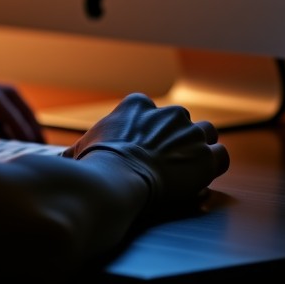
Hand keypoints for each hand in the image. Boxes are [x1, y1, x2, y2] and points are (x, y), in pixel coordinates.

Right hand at [68, 92, 229, 213]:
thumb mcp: (82, 147)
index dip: (149, 127)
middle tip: (169, 157)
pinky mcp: (206, 158)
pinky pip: (221, 155)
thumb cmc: (96, 164)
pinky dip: (215, 165)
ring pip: (206, 132)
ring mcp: (189, 134)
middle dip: (177, 135)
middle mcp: (166, 113)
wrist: (116, 179)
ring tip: (190, 166)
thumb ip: (80, 148)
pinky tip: (204, 176)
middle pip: (181, 118)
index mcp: (136, 104)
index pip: (150, 108)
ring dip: (200, 147)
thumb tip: (63, 161)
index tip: (144, 144)